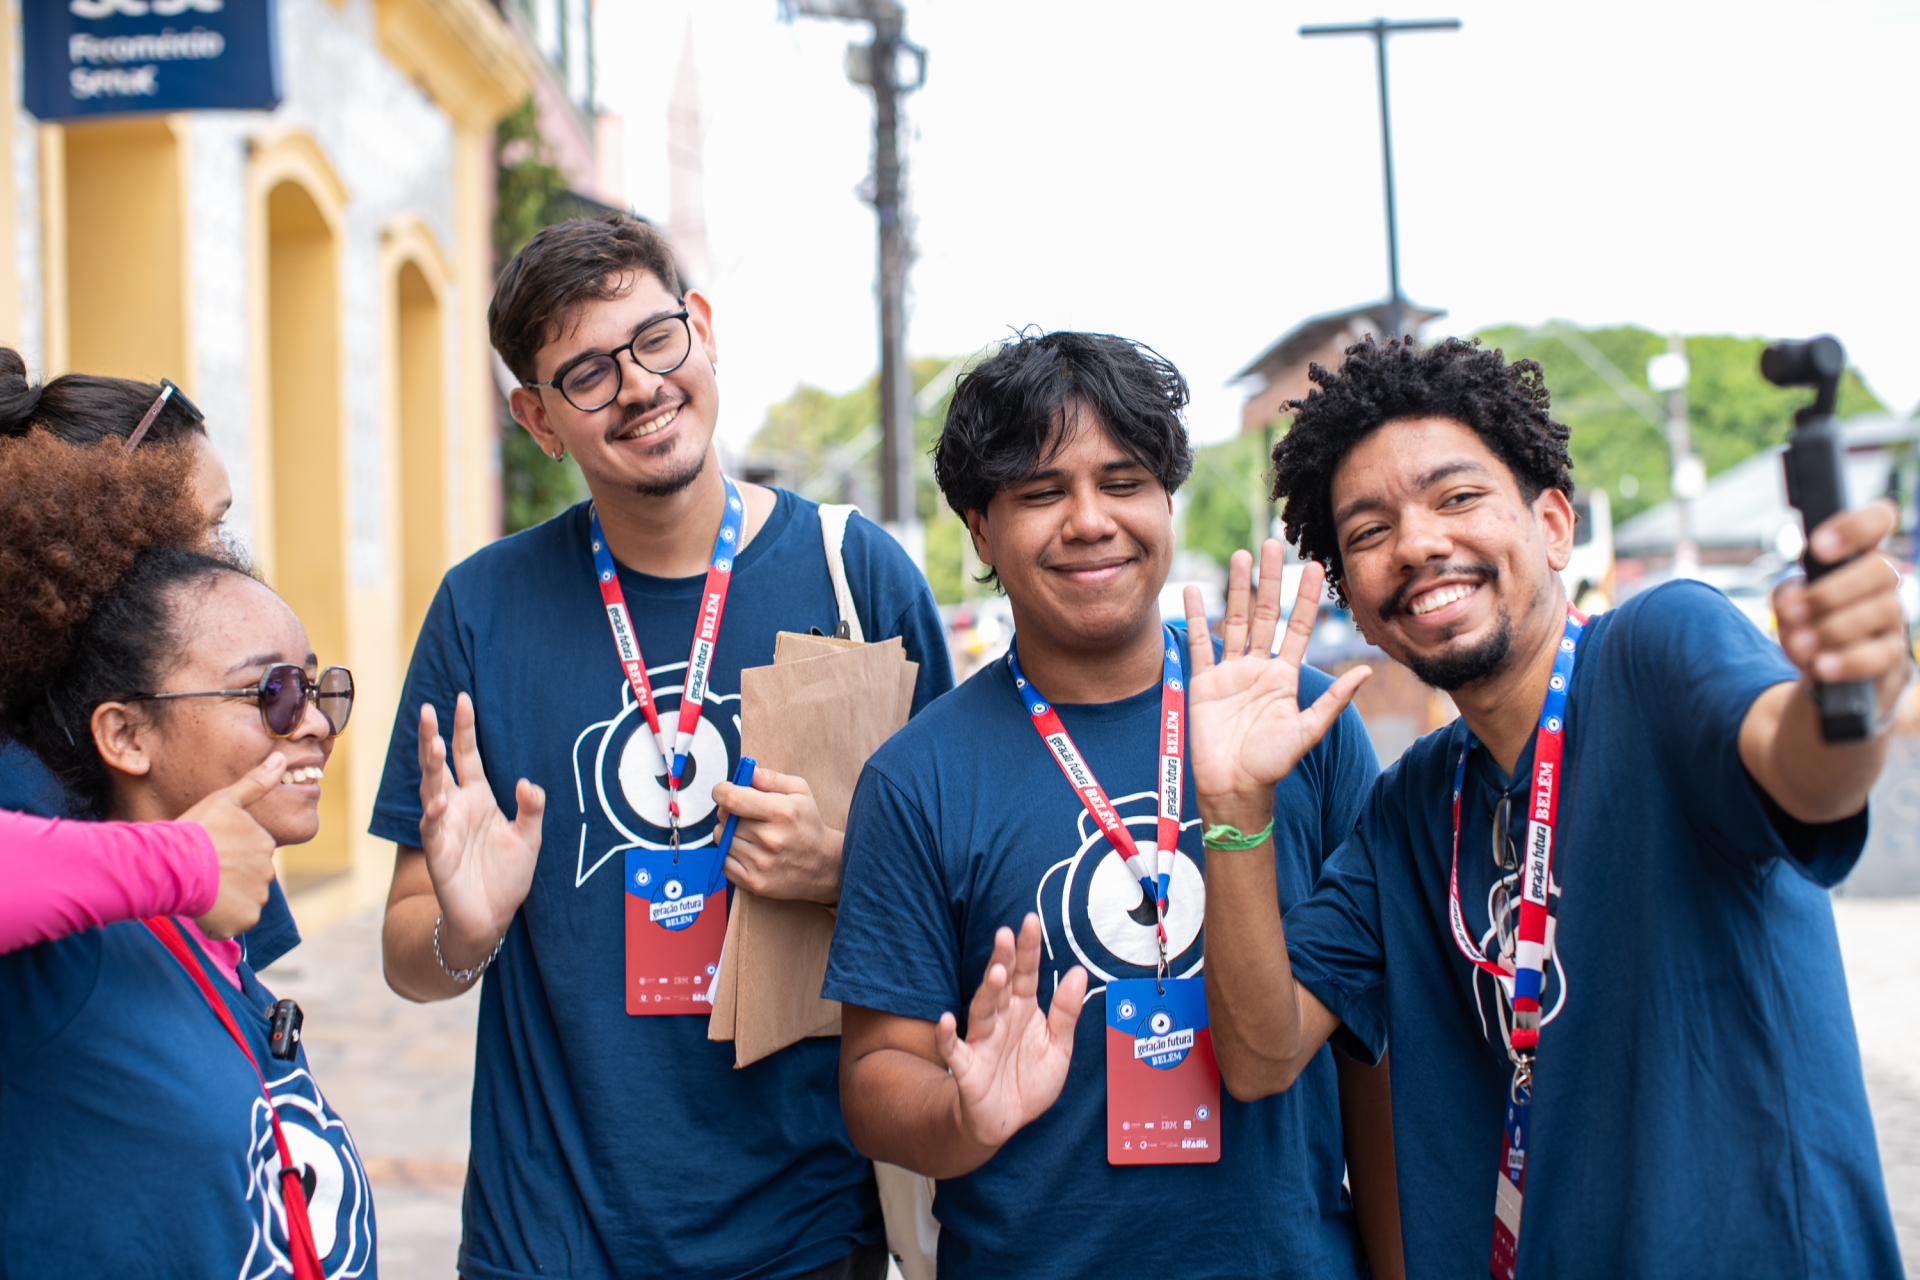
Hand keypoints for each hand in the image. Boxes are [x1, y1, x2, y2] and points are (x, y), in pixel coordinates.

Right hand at [184, 751, 284, 939]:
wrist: (173, 863)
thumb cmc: (195, 830)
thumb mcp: (225, 800)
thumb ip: (256, 782)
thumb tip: (283, 758)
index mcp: (266, 843)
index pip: (251, 855)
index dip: (226, 856)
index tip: (209, 853)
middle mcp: (268, 870)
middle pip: (248, 879)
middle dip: (228, 878)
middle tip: (202, 872)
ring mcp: (258, 896)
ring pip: (242, 901)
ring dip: (225, 900)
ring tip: (200, 888)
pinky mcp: (244, 920)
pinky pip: (234, 923)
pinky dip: (221, 921)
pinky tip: (203, 907)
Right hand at [417, 694, 543, 971]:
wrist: (491, 918)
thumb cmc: (506, 875)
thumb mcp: (530, 837)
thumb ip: (531, 808)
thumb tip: (528, 784)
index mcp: (478, 798)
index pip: (468, 756)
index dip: (464, 728)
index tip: (461, 699)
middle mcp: (456, 807)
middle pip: (441, 766)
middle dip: (433, 738)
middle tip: (427, 709)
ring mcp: (444, 829)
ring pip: (431, 790)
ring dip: (431, 769)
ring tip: (434, 745)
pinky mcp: (438, 854)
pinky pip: (432, 829)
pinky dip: (434, 814)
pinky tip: (440, 799)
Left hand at [711, 767, 842, 903]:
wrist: (824, 866)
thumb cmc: (809, 825)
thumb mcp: (801, 792)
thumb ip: (772, 779)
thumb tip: (748, 770)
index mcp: (781, 812)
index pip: (733, 799)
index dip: (721, 791)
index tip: (723, 791)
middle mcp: (770, 839)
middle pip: (725, 818)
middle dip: (728, 811)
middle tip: (743, 813)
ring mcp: (761, 863)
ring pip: (721, 839)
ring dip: (728, 833)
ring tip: (749, 833)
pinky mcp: (754, 882)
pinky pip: (724, 861)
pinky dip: (730, 854)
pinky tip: (747, 850)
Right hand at [937, 914, 1087, 1151]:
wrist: (1007, 1120)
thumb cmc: (1030, 1078)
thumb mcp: (1058, 1046)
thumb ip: (1066, 1011)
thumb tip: (1078, 973)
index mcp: (1023, 1009)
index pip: (1026, 973)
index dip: (1028, 949)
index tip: (1030, 921)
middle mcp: (1001, 1019)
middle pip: (1001, 985)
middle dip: (1004, 959)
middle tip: (1007, 934)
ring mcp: (982, 1040)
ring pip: (982, 1010)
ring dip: (987, 991)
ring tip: (997, 972)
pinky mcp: (967, 1067)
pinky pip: (954, 1049)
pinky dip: (948, 1035)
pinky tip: (947, 1020)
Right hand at [1183, 541, 1370, 830]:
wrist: (1233, 787)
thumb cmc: (1272, 764)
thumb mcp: (1307, 732)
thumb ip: (1333, 701)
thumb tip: (1366, 672)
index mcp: (1285, 676)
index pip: (1297, 627)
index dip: (1305, 598)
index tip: (1313, 566)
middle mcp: (1258, 668)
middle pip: (1265, 614)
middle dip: (1270, 580)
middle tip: (1275, 543)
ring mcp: (1230, 673)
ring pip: (1235, 622)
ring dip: (1238, 589)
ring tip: (1241, 555)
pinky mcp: (1203, 682)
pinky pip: (1200, 645)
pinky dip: (1197, 618)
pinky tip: (1196, 591)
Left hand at [1774, 500, 1913, 718]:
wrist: (1825, 677)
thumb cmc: (1810, 626)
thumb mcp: (1789, 605)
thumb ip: (1786, 595)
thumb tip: (1793, 602)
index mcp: (1859, 559)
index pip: (1880, 520)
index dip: (1856, 526)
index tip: (1817, 547)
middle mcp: (1885, 586)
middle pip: (1883, 568)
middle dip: (1831, 590)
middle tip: (1793, 611)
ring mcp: (1894, 622)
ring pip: (1884, 609)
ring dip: (1833, 627)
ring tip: (1800, 644)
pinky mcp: (1894, 660)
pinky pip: (1882, 655)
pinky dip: (1847, 660)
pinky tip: (1820, 666)